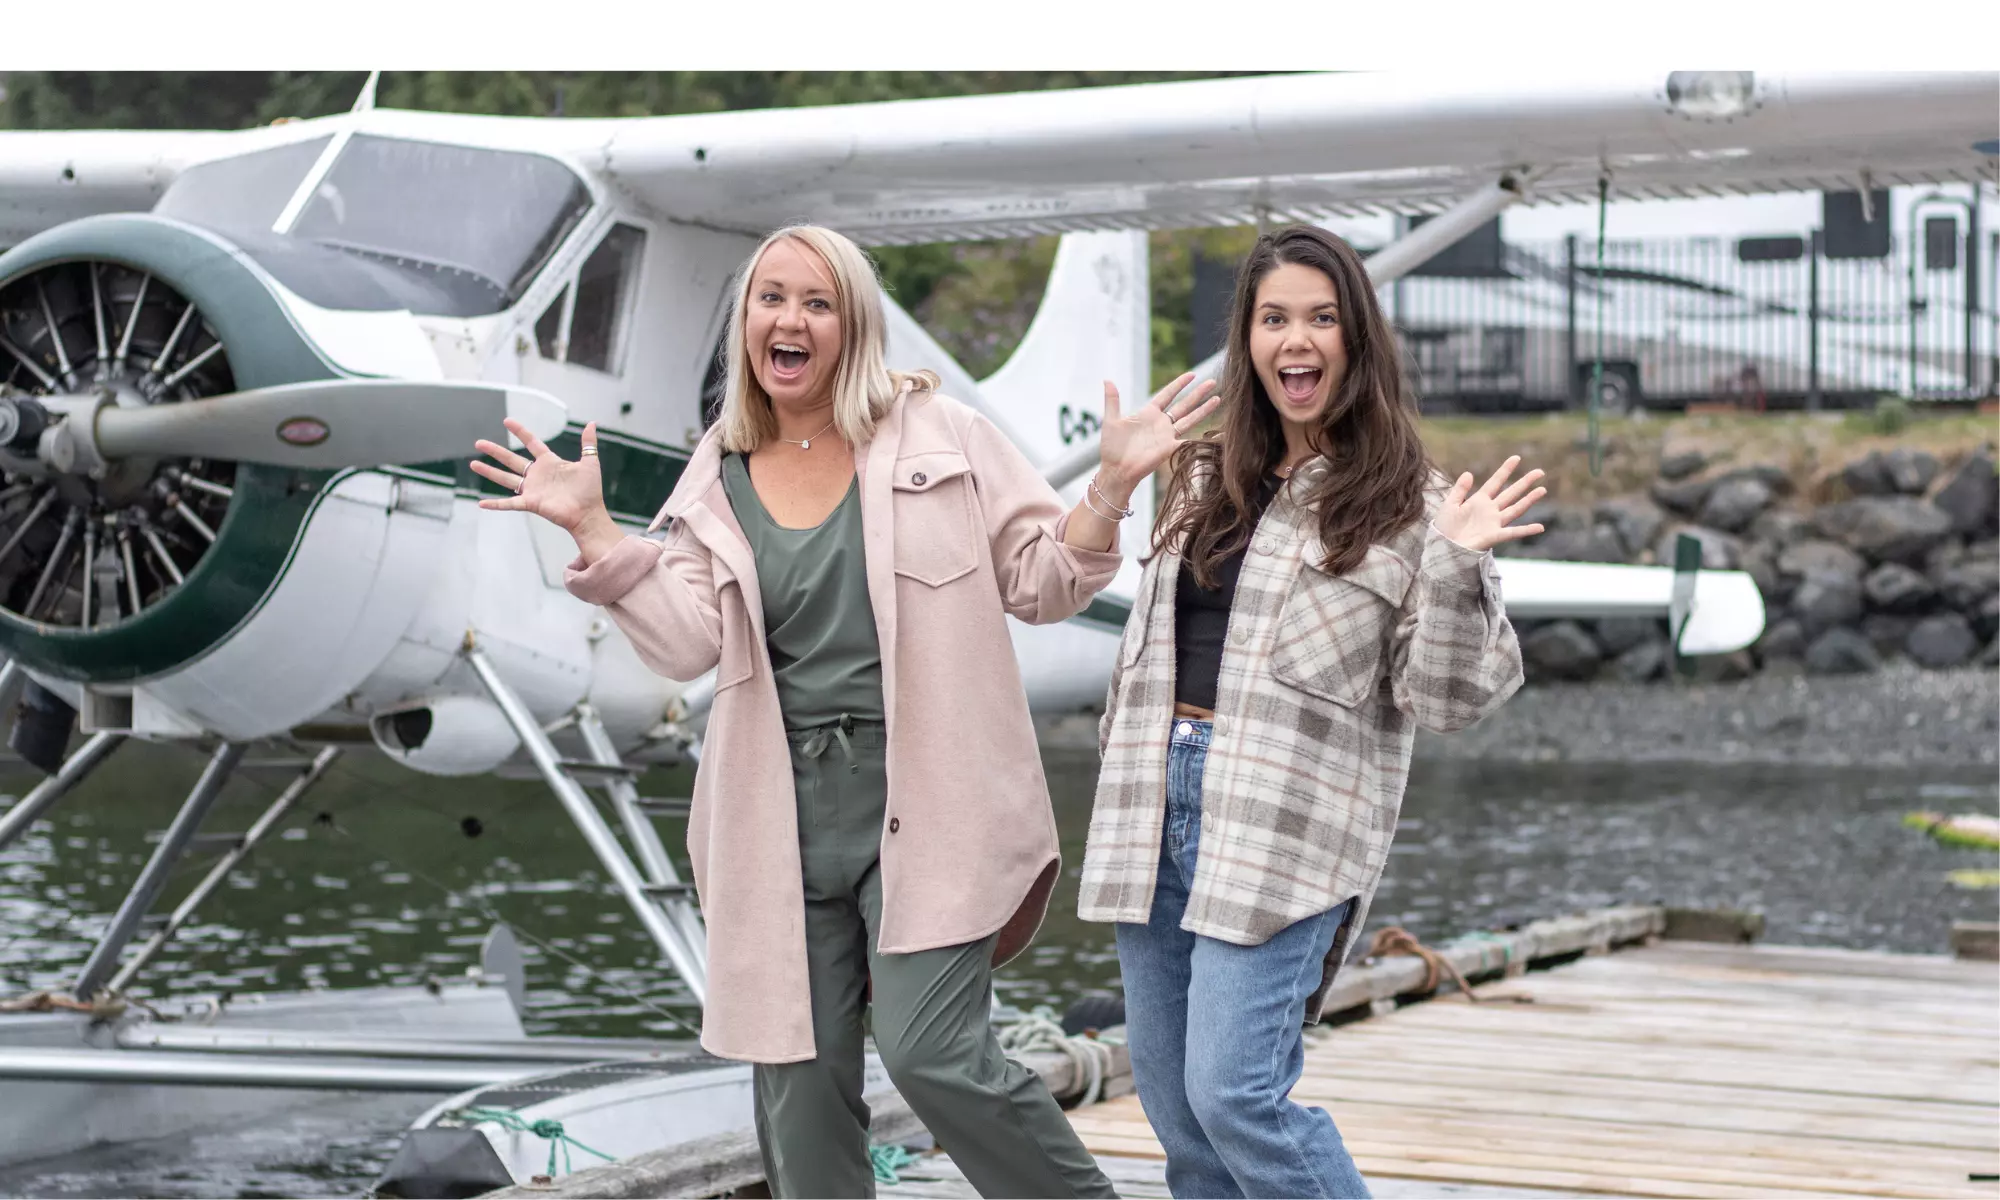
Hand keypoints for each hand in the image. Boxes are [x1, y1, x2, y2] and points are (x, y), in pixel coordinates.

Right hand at [471, 418, 611, 538]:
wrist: (589, 513)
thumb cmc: (590, 490)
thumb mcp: (590, 463)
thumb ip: (588, 443)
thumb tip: (592, 423)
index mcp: (550, 462)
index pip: (532, 443)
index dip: (520, 432)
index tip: (507, 421)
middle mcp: (537, 474)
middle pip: (511, 459)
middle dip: (495, 451)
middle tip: (479, 443)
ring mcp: (532, 489)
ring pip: (505, 478)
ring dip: (489, 472)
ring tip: (473, 464)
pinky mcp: (531, 503)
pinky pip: (510, 503)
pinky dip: (495, 504)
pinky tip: (481, 503)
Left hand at [1094, 372, 1220, 503]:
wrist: (1116, 470)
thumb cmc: (1111, 448)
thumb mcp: (1111, 420)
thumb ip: (1112, 400)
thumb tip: (1107, 379)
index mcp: (1148, 413)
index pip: (1167, 394)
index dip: (1179, 384)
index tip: (1191, 375)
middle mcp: (1161, 423)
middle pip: (1184, 404)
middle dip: (1198, 393)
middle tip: (1213, 382)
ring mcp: (1167, 435)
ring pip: (1190, 419)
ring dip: (1204, 409)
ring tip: (1218, 398)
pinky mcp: (1170, 448)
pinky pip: (1189, 441)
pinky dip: (1202, 437)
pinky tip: (1215, 432)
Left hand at [1433, 456, 1546, 551]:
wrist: (1443, 547)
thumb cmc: (1445, 528)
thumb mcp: (1450, 504)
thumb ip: (1459, 489)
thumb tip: (1468, 473)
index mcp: (1479, 500)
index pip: (1495, 482)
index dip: (1505, 470)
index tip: (1516, 458)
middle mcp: (1490, 510)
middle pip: (1511, 493)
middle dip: (1525, 482)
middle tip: (1540, 472)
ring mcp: (1494, 523)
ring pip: (1516, 508)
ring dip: (1529, 500)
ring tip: (1542, 490)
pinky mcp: (1494, 536)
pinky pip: (1513, 532)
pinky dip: (1527, 530)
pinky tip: (1540, 528)